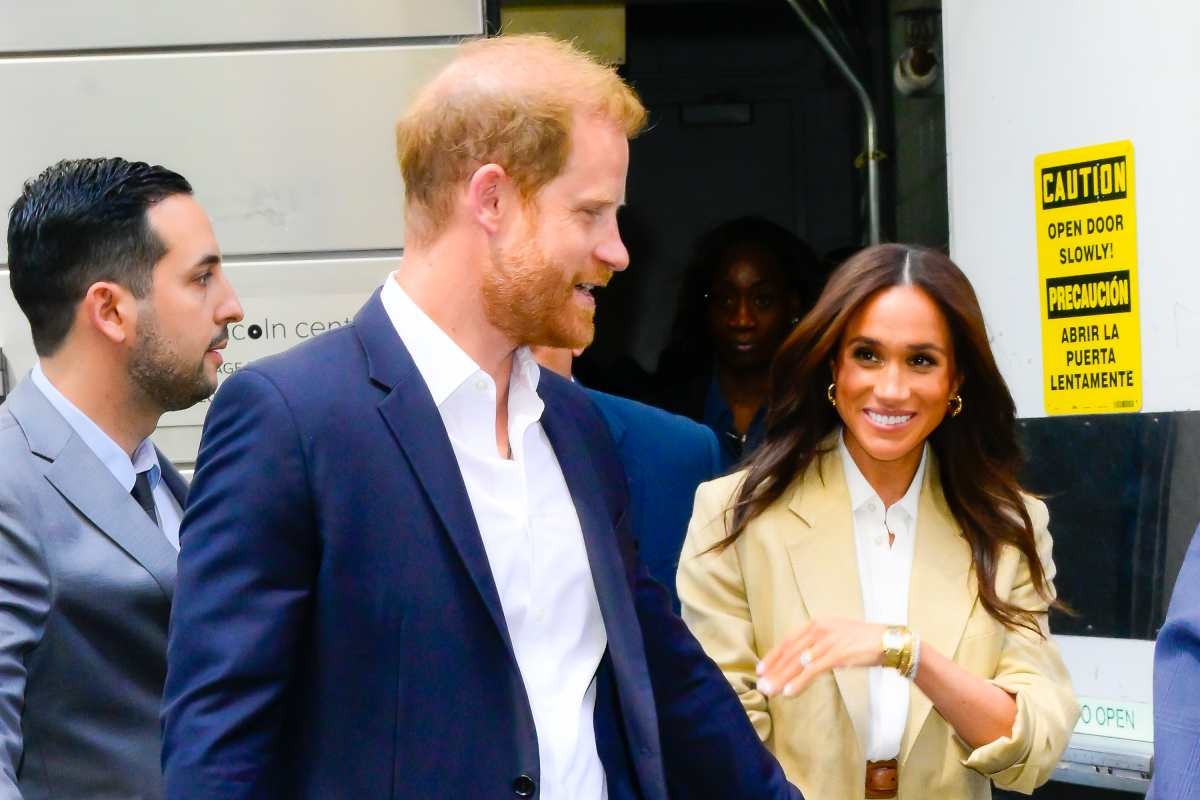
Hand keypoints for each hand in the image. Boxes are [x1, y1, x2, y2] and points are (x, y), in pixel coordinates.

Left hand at [756, 617, 886, 697]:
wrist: (888, 641)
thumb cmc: (861, 641)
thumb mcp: (834, 636)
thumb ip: (816, 644)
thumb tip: (798, 661)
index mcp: (816, 623)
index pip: (788, 641)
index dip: (773, 656)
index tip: (761, 670)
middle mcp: (819, 629)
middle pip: (790, 652)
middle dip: (773, 671)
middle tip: (761, 686)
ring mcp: (827, 641)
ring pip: (798, 663)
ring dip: (782, 679)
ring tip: (770, 692)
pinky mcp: (837, 654)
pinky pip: (813, 670)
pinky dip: (799, 682)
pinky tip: (789, 692)